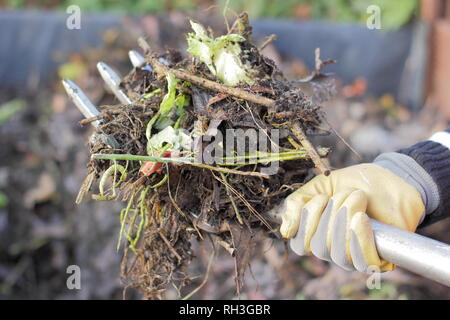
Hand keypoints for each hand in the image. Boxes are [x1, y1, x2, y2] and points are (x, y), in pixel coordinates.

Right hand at [280, 163, 424, 271]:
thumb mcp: (319, 187)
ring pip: (339, 254)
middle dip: (331, 215)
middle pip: (319, 248)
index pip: (300, 245)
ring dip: (346, 220)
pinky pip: (363, 261)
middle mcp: (334, 249)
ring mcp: (356, 256)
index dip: (306, 223)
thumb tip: (286, 232)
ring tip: (358, 197)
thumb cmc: (355, 183)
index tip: (321, 198)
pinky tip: (361, 218)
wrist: (391, 177)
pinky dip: (359, 238)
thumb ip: (297, 204)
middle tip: (346, 194)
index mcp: (317, 234)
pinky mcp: (380, 258)